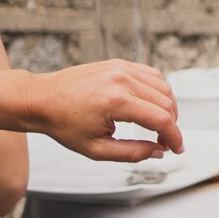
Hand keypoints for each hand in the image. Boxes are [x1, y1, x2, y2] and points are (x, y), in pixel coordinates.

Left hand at [24, 61, 183, 160]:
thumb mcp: (96, 149)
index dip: (174, 136)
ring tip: (159, 125)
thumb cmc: (63, 123)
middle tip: (165, 142)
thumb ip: (132, 153)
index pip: (161, 119)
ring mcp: (121, 68)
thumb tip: (157, 152)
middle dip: (172, 125)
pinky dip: (158, 91)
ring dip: (168, 107)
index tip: (177, 148)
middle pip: (166, 102)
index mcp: (116, 102)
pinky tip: (151, 106)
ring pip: (163, 87)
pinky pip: (151, 75)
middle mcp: (122, 80)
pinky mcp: (118, 64)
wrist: (41, 99)